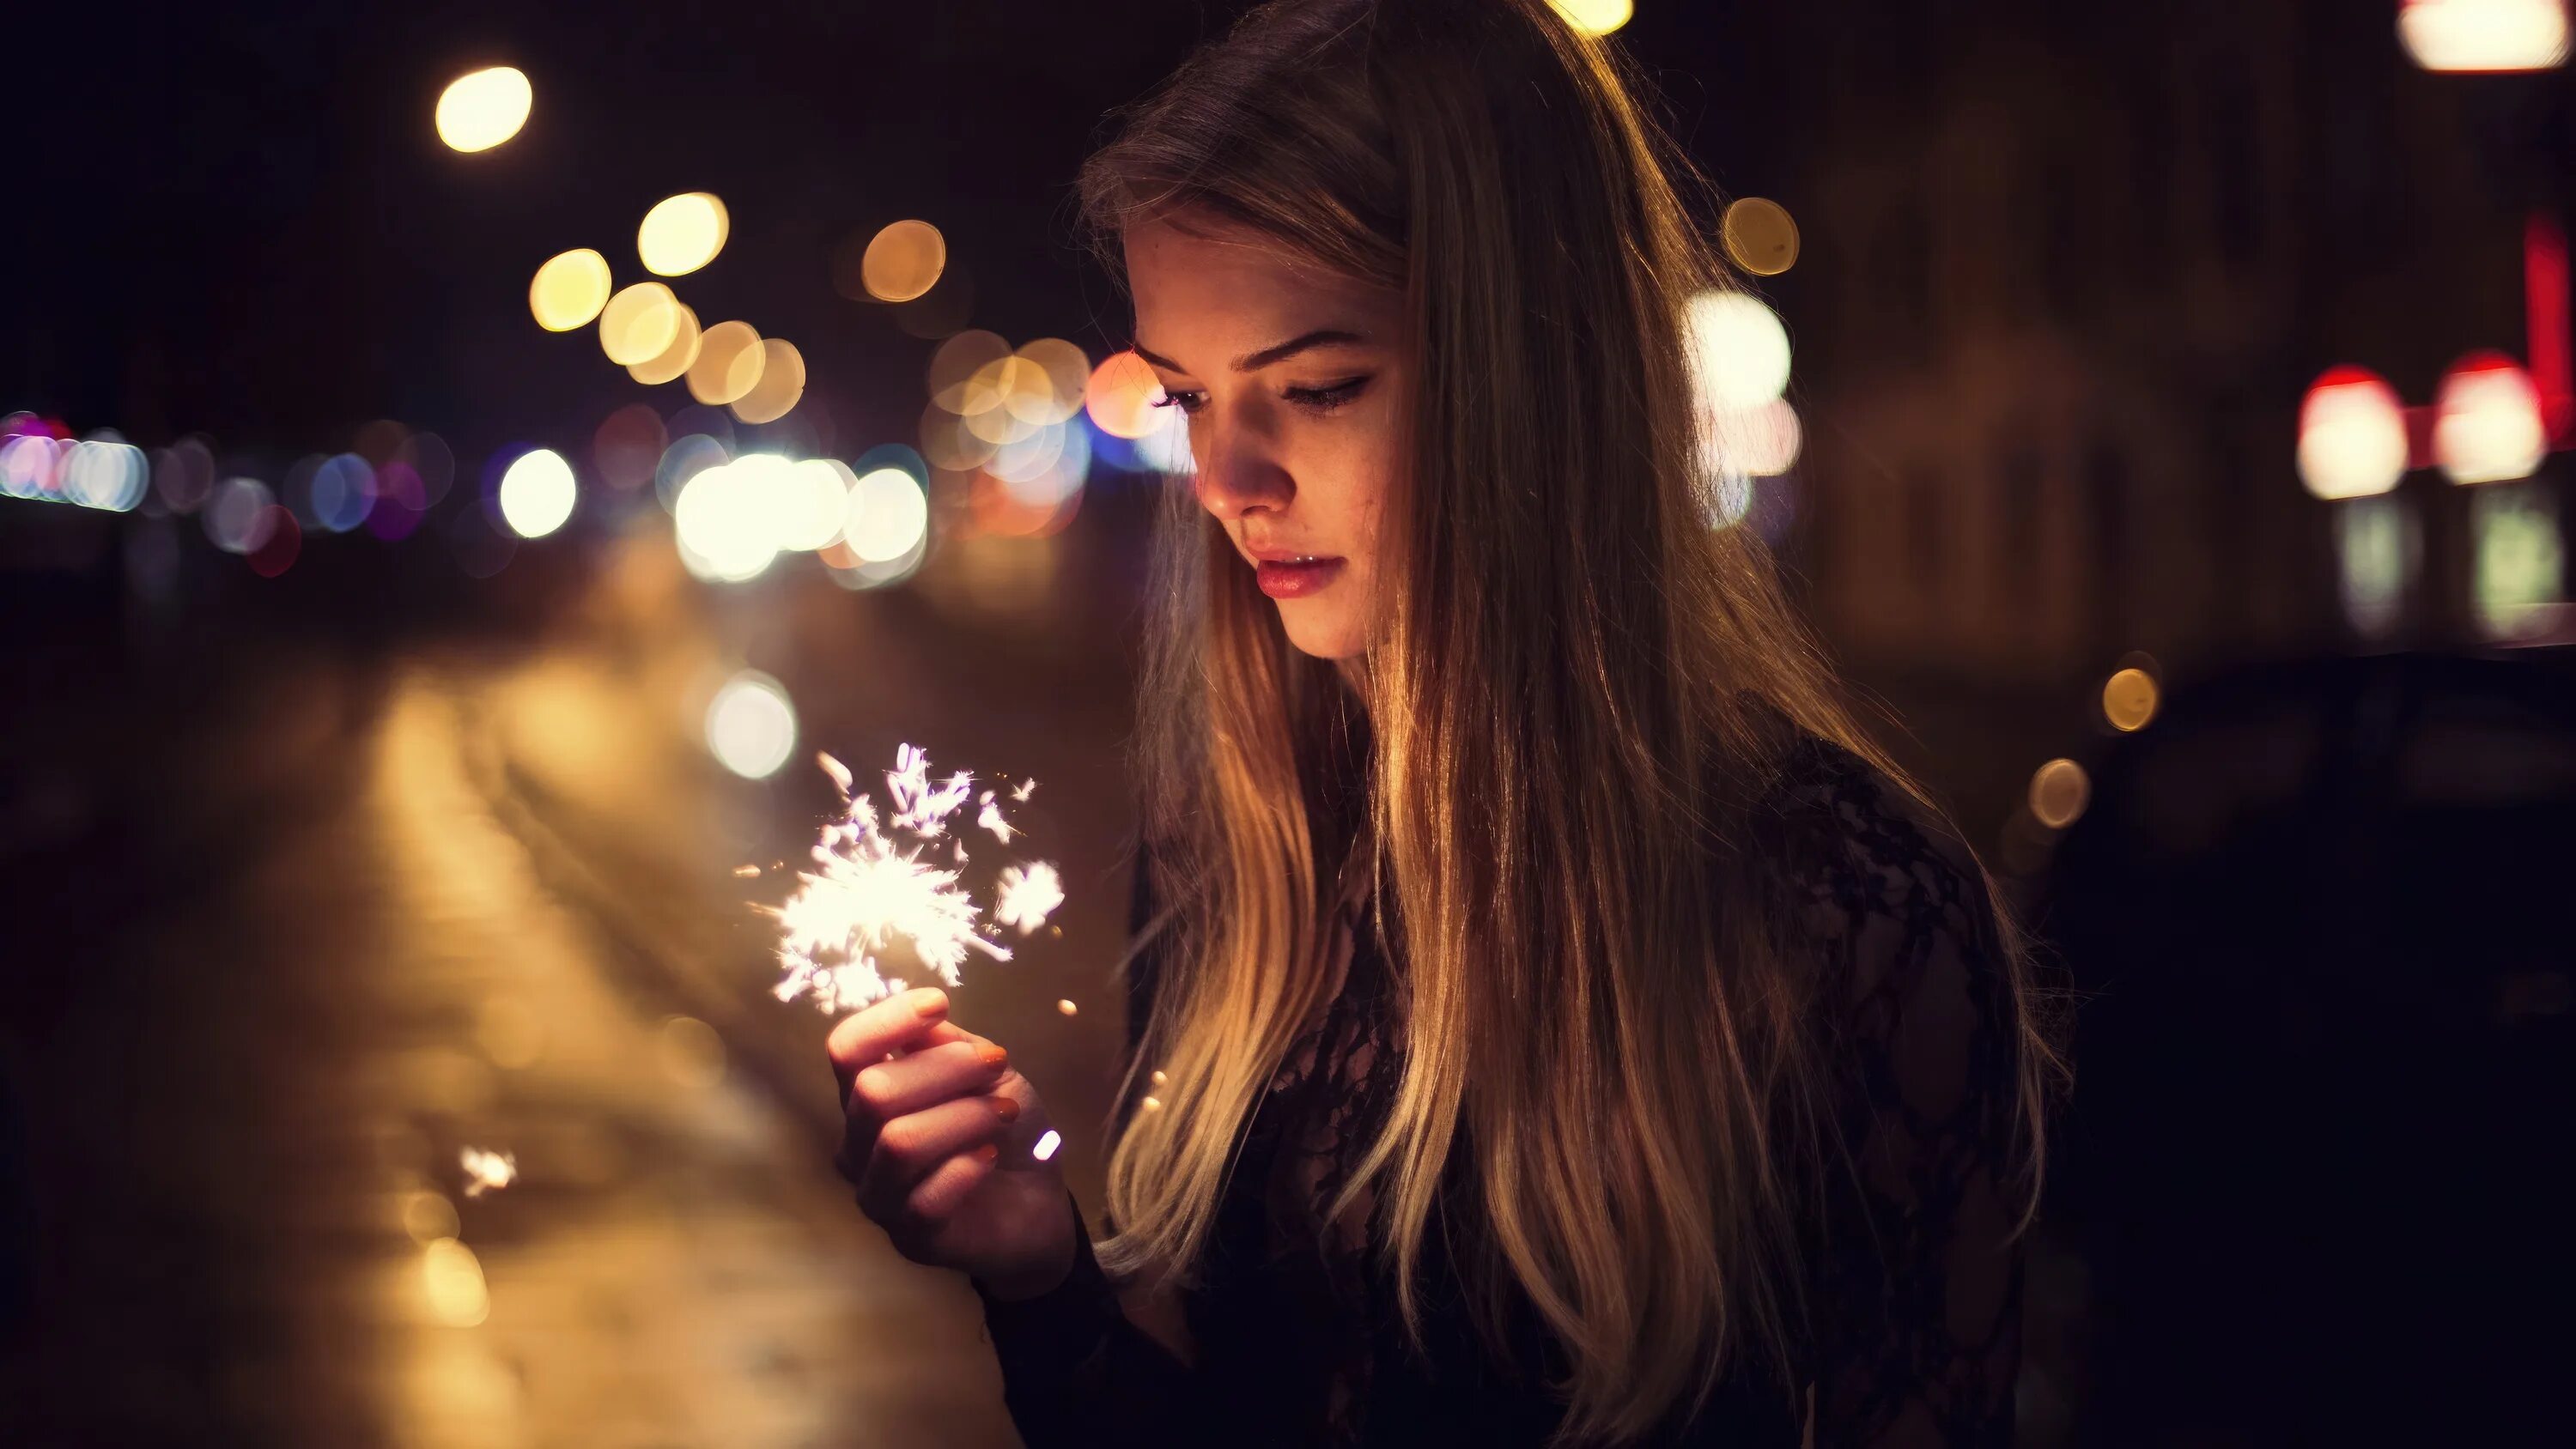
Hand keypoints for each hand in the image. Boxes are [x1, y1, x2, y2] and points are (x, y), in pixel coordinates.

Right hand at [827, 987, 1074, 1299]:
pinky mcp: (910, 1237)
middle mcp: (858, 1145)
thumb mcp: (986, 1074)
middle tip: (998, 1064)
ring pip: (897, 1143)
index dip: (886, 1021)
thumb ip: (950, 1046)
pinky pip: (925, 1198)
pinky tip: (989, 1157)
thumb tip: (926, 1021)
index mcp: (867, 1095)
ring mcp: (878, 1195)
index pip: (845, 1050)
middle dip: (945, 1069)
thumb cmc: (1000, 1127)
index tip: (939, 1004)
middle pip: (873, 1092)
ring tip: (1004, 1113)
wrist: (1036, 1200)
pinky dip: (965, 1168)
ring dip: (963, 1117)